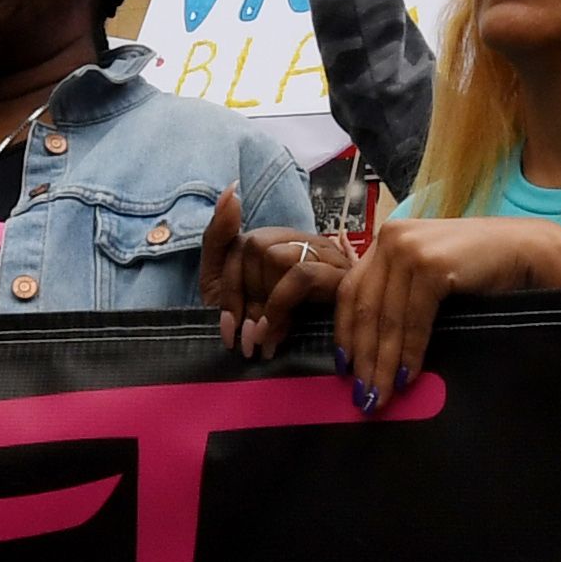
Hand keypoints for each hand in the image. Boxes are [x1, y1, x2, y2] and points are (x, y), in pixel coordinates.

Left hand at [201, 189, 352, 360]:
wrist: (301, 370)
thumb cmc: (266, 328)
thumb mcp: (226, 285)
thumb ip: (219, 238)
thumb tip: (231, 191)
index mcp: (277, 240)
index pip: (241, 244)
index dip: (228, 289)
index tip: (227, 330)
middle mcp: (303, 240)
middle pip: (256, 248)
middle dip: (244, 300)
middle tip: (246, 341)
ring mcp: (326, 255)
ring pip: (277, 257)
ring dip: (263, 305)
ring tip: (263, 342)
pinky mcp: (341, 277)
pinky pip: (300, 275)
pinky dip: (279, 306)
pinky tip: (275, 336)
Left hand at [327, 214, 560, 403]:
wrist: (528, 250)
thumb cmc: (483, 268)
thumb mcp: (431, 275)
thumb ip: (401, 294)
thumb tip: (375, 347)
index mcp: (388, 238)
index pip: (351, 290)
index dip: (344, 333)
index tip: (345, 368)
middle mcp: (392, 238)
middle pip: (364, 308)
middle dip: (364, 357)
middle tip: (363, 395)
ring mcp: (410, 249)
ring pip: (386, 319)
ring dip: (383, 363)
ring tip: (381, 396)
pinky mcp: (431, 265)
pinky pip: (412, 321)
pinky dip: (409, 353)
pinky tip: (408, 377)